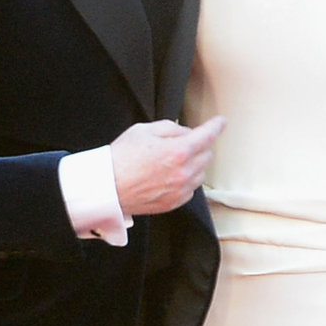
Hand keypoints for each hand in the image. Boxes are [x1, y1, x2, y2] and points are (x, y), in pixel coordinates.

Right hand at [109, 117, 225, 215]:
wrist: (106, 187)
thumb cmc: (120, 159)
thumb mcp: (143, 130)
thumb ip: (170, 129)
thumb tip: (185, 132)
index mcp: (178, 151)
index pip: (207, 135)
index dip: (216, 126)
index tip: (220, 122)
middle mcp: (183, 172)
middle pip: (207, 154)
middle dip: (199, 146)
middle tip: (180, 143)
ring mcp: (180, 190)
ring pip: (201, 173)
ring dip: (193, 164)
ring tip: (171, 162)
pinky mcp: (174, 203)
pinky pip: (191, 189)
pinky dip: (186, 181)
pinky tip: (169, 176)